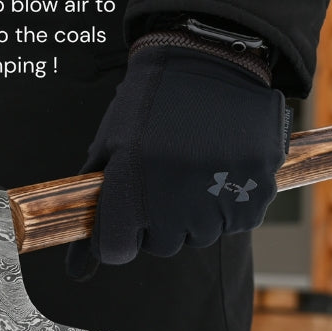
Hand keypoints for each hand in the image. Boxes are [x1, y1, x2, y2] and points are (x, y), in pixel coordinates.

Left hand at [67, 45, 287, 276]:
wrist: (209, 61)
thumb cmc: (151, 103)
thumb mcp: (111, 143)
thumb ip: (94, 204)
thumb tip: (77, 269)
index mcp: (129, 182)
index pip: (116, 249)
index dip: (117, 235)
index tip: (124, 217)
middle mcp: (172, 198)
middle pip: (161, 245)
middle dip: (158, 220)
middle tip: (163, 175)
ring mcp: (217, 198)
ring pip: (200, 236)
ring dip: (193, 211)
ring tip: (192, 163)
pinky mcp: (255, 195)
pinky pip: (235, 222)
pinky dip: (227, 202)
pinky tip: (219, 164)